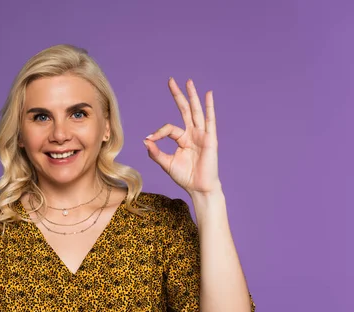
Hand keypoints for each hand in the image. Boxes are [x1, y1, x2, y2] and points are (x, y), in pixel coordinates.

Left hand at [143, 78, 220, 195]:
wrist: (199, 188)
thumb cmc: (185, 177)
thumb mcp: (166, 163)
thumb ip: (155, 153)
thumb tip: (145, 140)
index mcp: (183, 139)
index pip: (169, 128)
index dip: (158, 132)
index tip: (150, 140)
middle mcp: (193, 134)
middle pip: (184, 110)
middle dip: (178, 95)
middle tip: (171, 80)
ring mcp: (202, 135)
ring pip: (195, 111)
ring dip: (192, 96)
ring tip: (188, 82)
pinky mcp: (210, 139)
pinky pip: (209, 120)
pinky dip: (209, 107)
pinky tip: (208, 94)